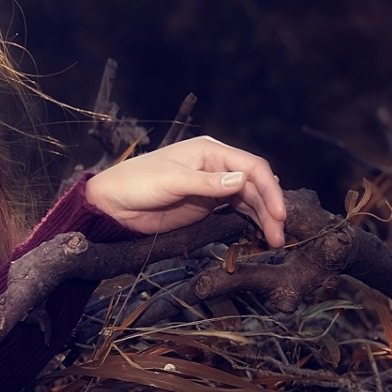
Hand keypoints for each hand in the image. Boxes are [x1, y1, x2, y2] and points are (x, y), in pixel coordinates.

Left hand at [84, 136, 286, 247]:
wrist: (113, 204)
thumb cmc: (136, 183)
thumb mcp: (170, 181)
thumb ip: (205, 183)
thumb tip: (242, 180)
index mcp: (210, 151)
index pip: (252, 166)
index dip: (269, 188)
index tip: (278, 213)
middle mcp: (216, 166)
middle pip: (255, 185)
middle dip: (270, 208)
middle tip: (279, 234)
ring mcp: (213, 186)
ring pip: (249, 200)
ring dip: (263, 218)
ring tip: (274, 240)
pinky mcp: (207, 205)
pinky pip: (237, 211)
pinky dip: (250, 221)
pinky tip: (260, 233)